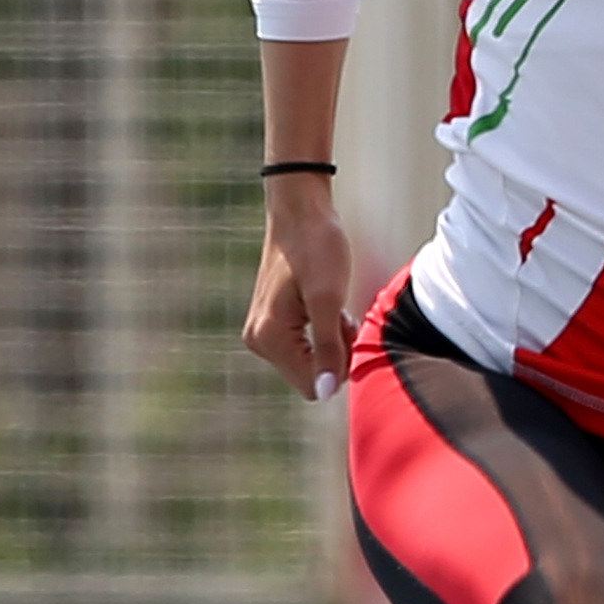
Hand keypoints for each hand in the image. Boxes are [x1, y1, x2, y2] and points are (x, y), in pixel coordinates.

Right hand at [243, 186, 357, 401]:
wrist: (300, 211)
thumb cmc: (317, 247)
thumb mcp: (329, 299)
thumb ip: (328, 348)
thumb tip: (325, 393)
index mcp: (269, 338)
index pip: (313, 386)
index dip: (339, 364)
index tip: (343, 326)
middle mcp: (259, 340)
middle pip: (311, 375)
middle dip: (335, 352)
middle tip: (340, 314)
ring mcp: (263, 332)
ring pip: (311, 361)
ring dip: (332, 340)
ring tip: (334, 307)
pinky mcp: (272, 322)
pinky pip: (305, 346)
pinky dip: (323, 331)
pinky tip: (327, 306)